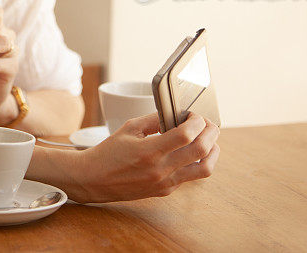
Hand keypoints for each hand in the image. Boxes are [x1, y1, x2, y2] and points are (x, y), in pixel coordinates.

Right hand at [66, 113, 219, 202]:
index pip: (186, 134)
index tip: (193, 115)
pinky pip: (191, 176)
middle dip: (211, 132)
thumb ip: (154, 120)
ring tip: (207, 139)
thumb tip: (176, 115)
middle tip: (206, 123)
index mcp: (149, 151)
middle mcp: (161, 169)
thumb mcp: (128, 128)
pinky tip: (189, 151)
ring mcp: (166, 183)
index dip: (197, 121)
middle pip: (202, 150)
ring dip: (212, 151)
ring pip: (205, 169)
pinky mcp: (166, 190)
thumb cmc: (108, 153)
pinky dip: (196, 161)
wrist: (94, 179)